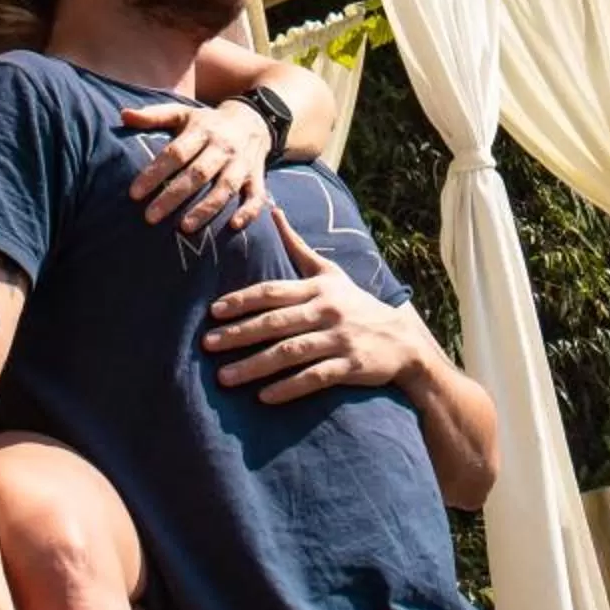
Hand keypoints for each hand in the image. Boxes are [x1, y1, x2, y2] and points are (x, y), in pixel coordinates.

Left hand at [119, 97, 273, 235]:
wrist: (253, 120)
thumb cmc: (208, 122)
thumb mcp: (182, 113)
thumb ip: (154, 116)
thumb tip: (124, 115)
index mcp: (201, 130)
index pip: (175, 153)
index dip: (154, 173)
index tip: (134, 194)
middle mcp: (223, 147)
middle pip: (198, 174)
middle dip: (174, 196)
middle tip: (150, 217)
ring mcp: (242, 164)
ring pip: (224, 188)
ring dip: (206, 209)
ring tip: (184, 227)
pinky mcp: (256, 177)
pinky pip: (256, 196)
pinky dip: (248, 212)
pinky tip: (233, 226)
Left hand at [201, 208, 436, 402]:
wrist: (403, 341)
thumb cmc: (356, 304)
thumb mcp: (330, 274)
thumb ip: (298, 247)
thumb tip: (272, 212)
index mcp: (318, 288)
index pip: (272, 291)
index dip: (241, 300)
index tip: (212, 312)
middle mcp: (327, 311)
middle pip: (276, 322)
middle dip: (239, 334)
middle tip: (207, 345)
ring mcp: (339, 339)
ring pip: (291, 352)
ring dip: (255, 366)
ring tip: (225, 378)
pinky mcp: (351, 365)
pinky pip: (316, 377)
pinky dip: (290, 387)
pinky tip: (264, 397)